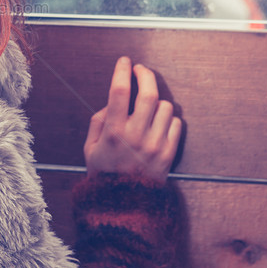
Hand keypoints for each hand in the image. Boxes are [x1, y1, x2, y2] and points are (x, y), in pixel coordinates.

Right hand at [84, 56, 181, 182]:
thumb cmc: (104, 174)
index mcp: (113, 131)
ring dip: (157, 101)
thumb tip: (111, 102)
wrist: (123, 205)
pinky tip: (158, 123)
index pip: (119, 91)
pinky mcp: (169, 153)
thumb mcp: (90, 147)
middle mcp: (135, 135)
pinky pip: (176, 124)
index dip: (122, 71)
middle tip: (141, 70)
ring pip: (165, 107)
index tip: (124, 62)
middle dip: (145, 75)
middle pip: (148, 93)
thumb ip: (98, 121)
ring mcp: (155, 144)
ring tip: (149, 106)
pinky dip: (169, 119)